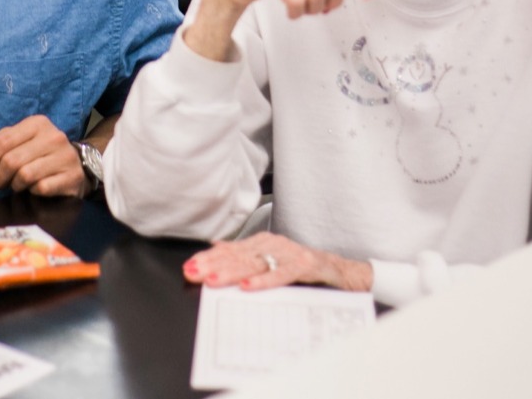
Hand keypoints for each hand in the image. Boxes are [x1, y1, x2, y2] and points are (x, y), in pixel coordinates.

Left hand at [0, 114, 88, 197]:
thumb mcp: (18, 142)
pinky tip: (33, 188)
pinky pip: (41, 188)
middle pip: (12, 160)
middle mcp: (54, 137)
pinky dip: (32, 191)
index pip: (3, 141)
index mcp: (38, 123)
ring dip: (14, 185)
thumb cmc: (40, 154)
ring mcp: (65, 157)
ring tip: (15, 185)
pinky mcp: (72, 177)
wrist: (76, 166)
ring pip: (25, 175)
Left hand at [182, 232, 372, 291]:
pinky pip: (282, 274)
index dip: (209, 258)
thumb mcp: (272, 262)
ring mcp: (290, 253)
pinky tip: (248, 287)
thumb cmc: (304, 269)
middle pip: (239, 255)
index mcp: (264, 243)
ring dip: (232, 271)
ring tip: (213, 278)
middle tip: (193, 272)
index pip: (231, 250)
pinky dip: (264, 280)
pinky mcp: (305, 265)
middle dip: (214, 264)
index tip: (189, 266)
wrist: (342, 272)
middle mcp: (274, 244)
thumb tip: (216, 246)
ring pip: (256, 263)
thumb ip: (246, 255)